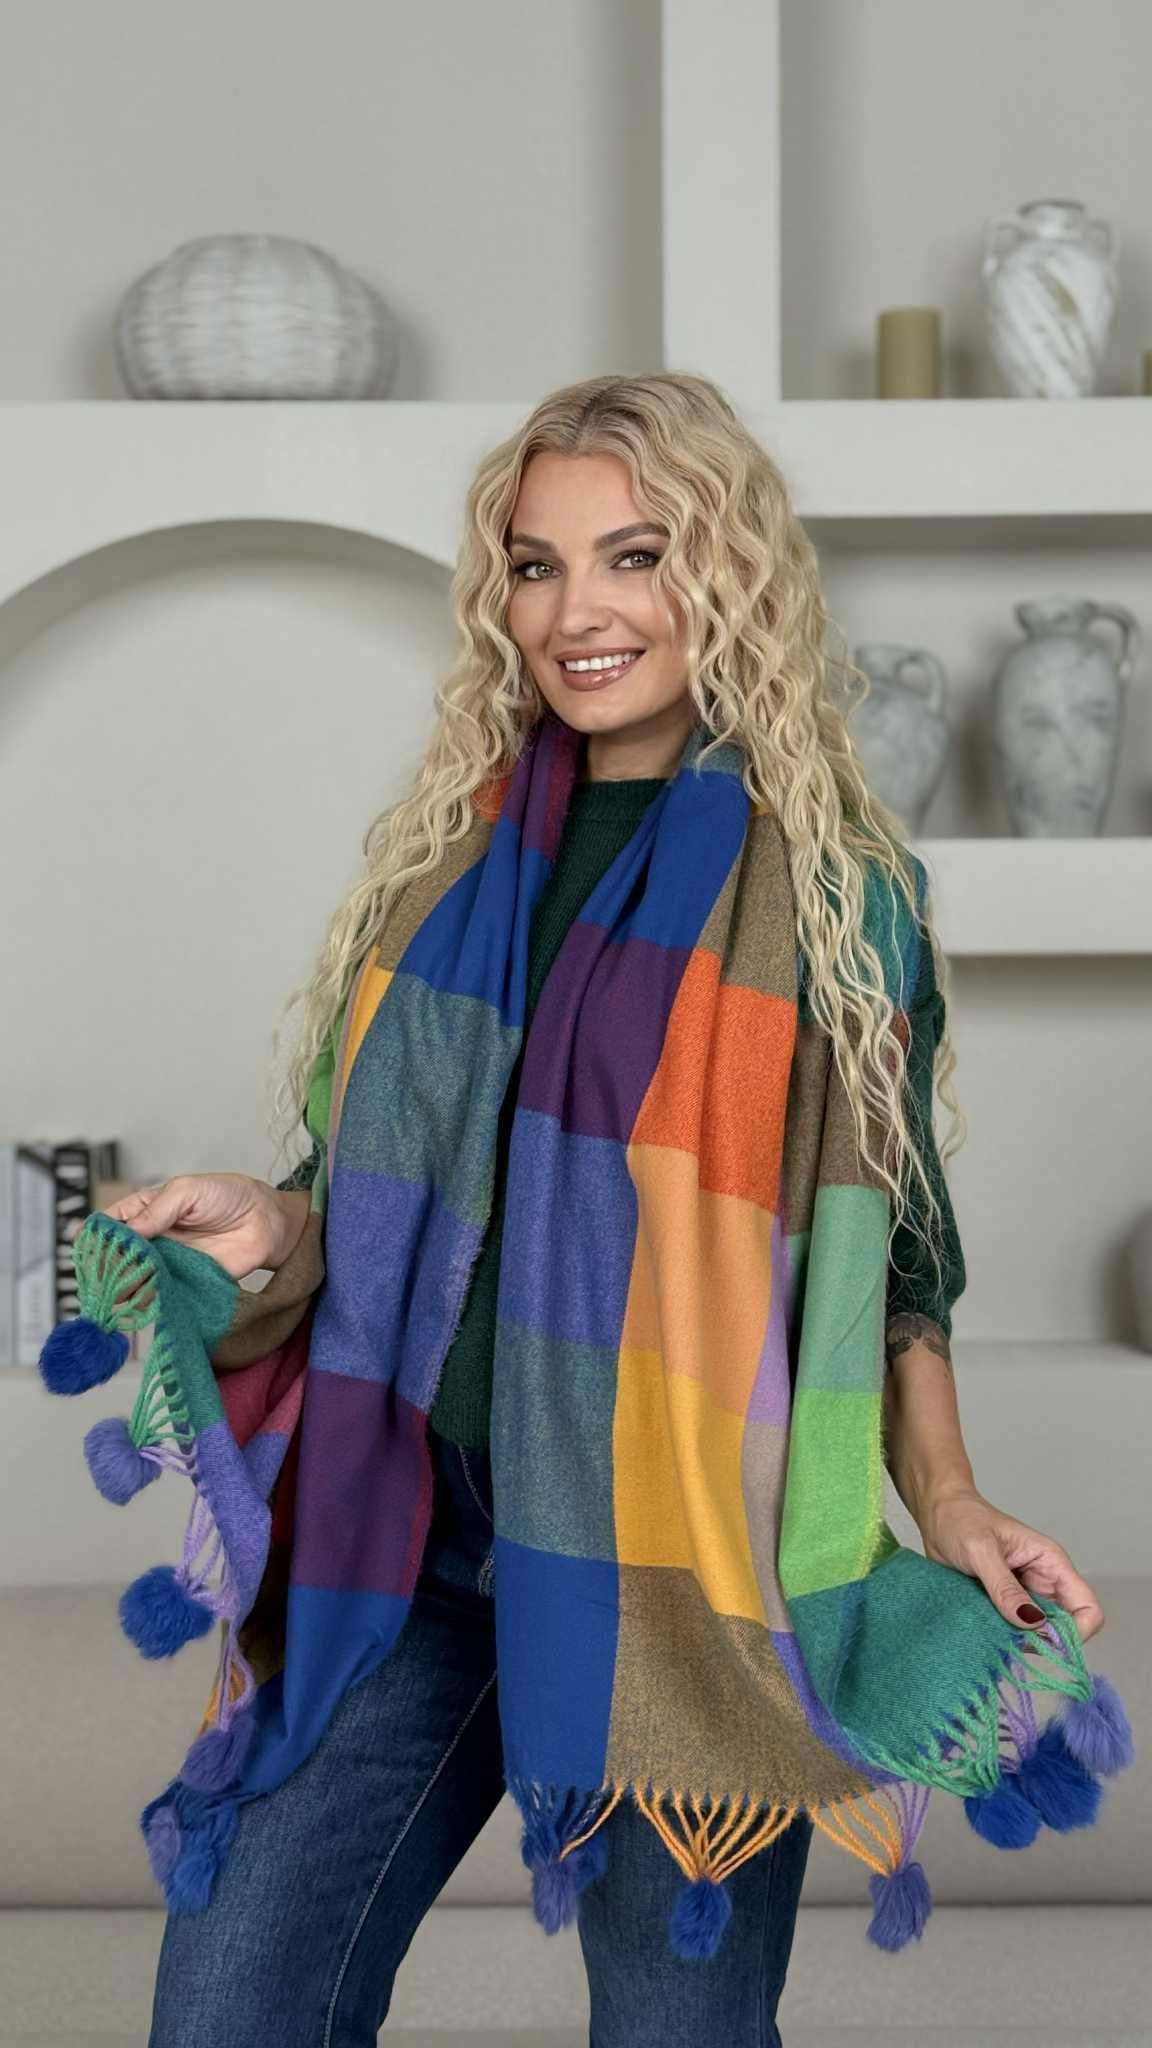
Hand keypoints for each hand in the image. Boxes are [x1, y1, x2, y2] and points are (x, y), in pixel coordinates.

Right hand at [101, 1174, 307, 1283]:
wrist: (268, 1222)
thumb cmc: (229, 1196)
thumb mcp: (188, 1190)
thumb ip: (157, 1210)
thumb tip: (129, 1232)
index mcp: (147, 1210)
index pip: (112, 1224)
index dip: (99, 1236)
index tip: (90, 1247)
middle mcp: (152, 1238)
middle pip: (118, 1256)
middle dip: (107, 1266)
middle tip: (102, 1275)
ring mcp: (166, 1262)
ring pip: (134, 1278)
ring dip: (124, 1287)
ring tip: (117, 1293)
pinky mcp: (184, 1283)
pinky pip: (160, 1294)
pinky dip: (148, 1300)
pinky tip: (140, 1303)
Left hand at [914, 1486, 1105, 1643]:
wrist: (936, 1515)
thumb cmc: (960, 1520)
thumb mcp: (981, 1550)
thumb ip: (1005, 1587)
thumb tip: (1032, 1622)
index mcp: (1051, 1563)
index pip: (1087, 1607)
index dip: (1076, 1632)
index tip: (1044, 1641)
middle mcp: (1044, 1583)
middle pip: (1064, 1629)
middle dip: (1042, 1642)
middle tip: (1008, 1639)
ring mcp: (1024, 1597)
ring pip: (1038, 1635)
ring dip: (1019, 1641)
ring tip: (990, 1631)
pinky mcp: (1004, 1605)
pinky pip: (1014, 1632)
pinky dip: (1002, 1638)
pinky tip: (983, 1631)